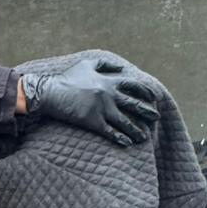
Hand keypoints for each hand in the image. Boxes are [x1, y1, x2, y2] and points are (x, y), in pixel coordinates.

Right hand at [21, 58, 159, 145]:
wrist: (50, 92)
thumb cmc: (67, 78)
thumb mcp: (87, 64)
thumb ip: (106, 64)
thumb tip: (122, 68)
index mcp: (108, 81)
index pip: (134, 86)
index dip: (146, 92)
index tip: (154, 98)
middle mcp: (108, 95)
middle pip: (133, 104)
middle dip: (147, 112)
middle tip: (156, 118)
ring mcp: (101, 109)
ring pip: (124, 121)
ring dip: (136, 129)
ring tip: (144, 137)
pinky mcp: (92, 121)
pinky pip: (109, 132)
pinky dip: (119, 138)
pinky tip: (127, 143)